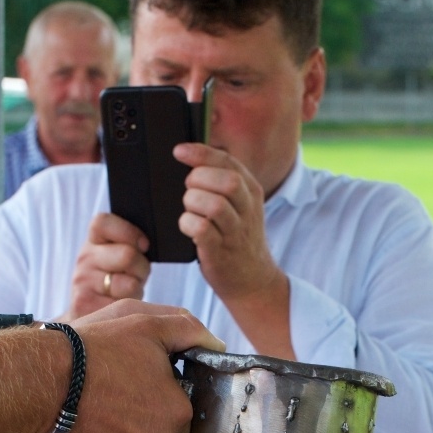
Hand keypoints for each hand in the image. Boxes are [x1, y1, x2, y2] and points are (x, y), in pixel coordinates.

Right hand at [43, 299, 223, 432]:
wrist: (36, 380)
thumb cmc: (91, 350)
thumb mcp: (145, 323)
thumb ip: (187, 330)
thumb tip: (216, 345)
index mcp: (176, 416)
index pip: (181, 422)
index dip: (161, 408)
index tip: (140, 395)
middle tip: (118, 411)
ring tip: (101, 431)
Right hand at [61, 213, 150, 319]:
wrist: (92, 317)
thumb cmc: (117, 282)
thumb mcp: (122, 258)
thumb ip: (131, 245)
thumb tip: (147, 243)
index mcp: (93, 240)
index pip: (103, 222)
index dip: (129, 232)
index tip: (144, 245)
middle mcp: (84, 258)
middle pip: (127, 255)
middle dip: (142, 268)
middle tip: (136, 276)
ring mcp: (82, 281)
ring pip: (129, 284)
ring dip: (137, 291)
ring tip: (128, 293)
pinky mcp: (84, 305)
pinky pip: (124, 306)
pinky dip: (129, 310)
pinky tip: (120, 309)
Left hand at [173, 142, 293, 357]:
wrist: (253, 281)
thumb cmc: (237, 239)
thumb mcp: (240, 206)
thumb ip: (222, 183)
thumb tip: (193, 160)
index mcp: (251, 192)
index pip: (228, 162)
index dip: (201, 153)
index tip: (179, 151)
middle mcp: (247, 210)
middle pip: (226, 180)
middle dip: (199, 180)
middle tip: (189, 191)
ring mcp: (235, 233)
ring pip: (215, 205)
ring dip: (193, 203)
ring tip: (189, 210)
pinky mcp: (220, 252)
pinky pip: (202, 230)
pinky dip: (188, 224)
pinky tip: (187, 227)